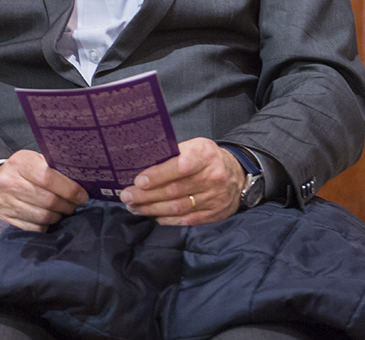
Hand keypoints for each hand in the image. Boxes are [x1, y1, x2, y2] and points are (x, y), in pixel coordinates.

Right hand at [0, 149, 88, 231]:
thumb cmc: (20, 173)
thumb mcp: (32, 161)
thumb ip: (52, 166)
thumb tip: (80, 178)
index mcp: (19, 163)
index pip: (48, 177)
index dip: (69, 189)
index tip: (82, 195)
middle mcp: (9, 182)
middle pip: (48, 200)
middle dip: (67, 205)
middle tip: (73, 204)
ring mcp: (5, 203)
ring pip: (43, 216)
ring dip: (58, 216)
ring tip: (61, 211)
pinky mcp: (5, 219)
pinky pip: (34, 228)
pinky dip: (45, 225)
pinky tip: (48, 219)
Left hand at [119, 138, 244, 224]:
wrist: (238, 174)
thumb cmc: (206, 158)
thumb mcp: (195, 146)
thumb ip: (173, 153)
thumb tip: (141, 162)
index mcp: (205, 155)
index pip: (180, 166)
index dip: (158, 175)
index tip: (139, 181)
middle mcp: (212, 177)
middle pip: (174, 190)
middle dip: (146, 195)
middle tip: (127, 196)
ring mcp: (214, 198)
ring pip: (178, 207)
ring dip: (152, 208)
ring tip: (134, 206)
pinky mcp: (214, 214)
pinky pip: (186, 219)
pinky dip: (167, 219)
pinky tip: (153, 216)